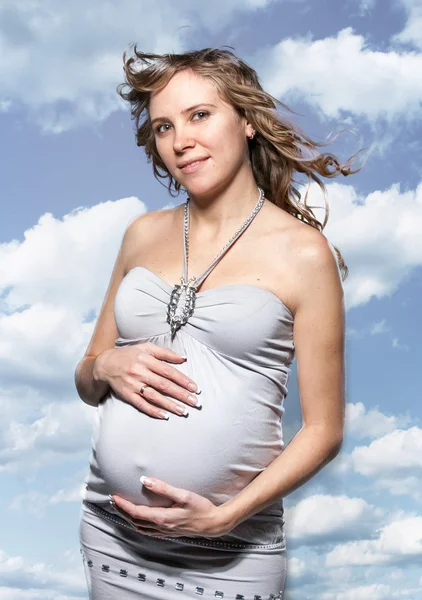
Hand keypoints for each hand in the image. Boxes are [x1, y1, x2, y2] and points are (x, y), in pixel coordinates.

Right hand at [93, 343, 201, 417]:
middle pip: (164, 385)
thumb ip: (165, 353)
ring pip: (154, 396)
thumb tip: (184, 358)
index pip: (168, 371)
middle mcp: (140, 372)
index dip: (183, 380)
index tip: (194, 388)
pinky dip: (153, 411)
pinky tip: (164, 416)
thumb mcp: (146, 348)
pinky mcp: (127, 395)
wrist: (105, 364)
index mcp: (146, 359)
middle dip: (181, 394)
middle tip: (194, 402)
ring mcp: (133, 384)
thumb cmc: (129, 355)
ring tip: (183, 411)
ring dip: (170, 405)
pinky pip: (141, 404)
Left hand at [110, 477, 232, 538]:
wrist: (214, 524)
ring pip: (140, 528)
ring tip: (122, 509)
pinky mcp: (169, 532)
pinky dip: (138, 525)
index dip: (123, 505)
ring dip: (129, 518)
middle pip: (135, 521)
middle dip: (122, 512)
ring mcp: (165, 532)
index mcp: (162, 518)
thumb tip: (144, 480)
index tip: (114, 496)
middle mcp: (161, 527)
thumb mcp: (183, 495)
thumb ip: (163, 488)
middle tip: (113, 501)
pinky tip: (139, 520)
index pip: (136, 513)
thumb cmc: (201, 508)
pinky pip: (148, 531)